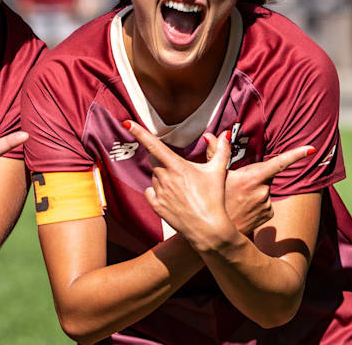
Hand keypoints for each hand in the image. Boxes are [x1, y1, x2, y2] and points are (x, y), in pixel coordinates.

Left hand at [127, 120, 233, 250]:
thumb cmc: (214, 198)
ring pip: (154, 177)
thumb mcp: (218, 172)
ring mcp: (159, 192)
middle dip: (164, 162)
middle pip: (155, 161)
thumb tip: (224, 134)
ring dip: (163, 178)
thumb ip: (221, 150)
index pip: (154, 145)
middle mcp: (165, 178)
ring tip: (182, 190)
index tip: (127, 123)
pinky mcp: (155, 205)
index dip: (139, 133)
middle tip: (181, 172)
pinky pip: (150, 191)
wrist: (209, 228)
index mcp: (177, 167)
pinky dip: (157, 192)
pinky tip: (172, 198)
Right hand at [209, 138, 313, 234]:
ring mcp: (267, 204)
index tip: (312, 149)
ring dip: (253, 190)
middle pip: (264, 175)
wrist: (214, 232)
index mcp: (251, 178)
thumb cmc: (211, 200)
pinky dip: (256, 202)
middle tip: (234, 185)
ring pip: (264, 189)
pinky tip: (243, 208)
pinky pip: (266, 202)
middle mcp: (263, 191)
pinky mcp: (269, 214)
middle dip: (253, 176)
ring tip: (236, 199)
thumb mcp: (211, 175)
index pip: (279, 163)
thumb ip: (216, 152)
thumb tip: (211, 135)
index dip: (296, 154)